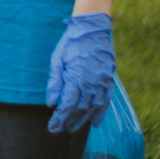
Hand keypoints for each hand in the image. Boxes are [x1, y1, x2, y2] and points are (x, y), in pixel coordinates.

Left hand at [46, 12, 115, 133]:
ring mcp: (103, 83)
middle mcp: (92, 83)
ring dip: (83, 120)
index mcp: (77, 78)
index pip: (68, 105)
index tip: (52, 127)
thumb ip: (55, 82)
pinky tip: (94, 123)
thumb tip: (50, 103)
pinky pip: (106, 101)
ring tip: (72, 129)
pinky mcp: (109, 80)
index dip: (60, 118)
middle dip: (69, 121)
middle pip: (80, 109)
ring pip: (93, 108)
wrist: (93, 28)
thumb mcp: (57, 58)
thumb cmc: (71, 42)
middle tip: (59, 130)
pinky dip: (100, 113)